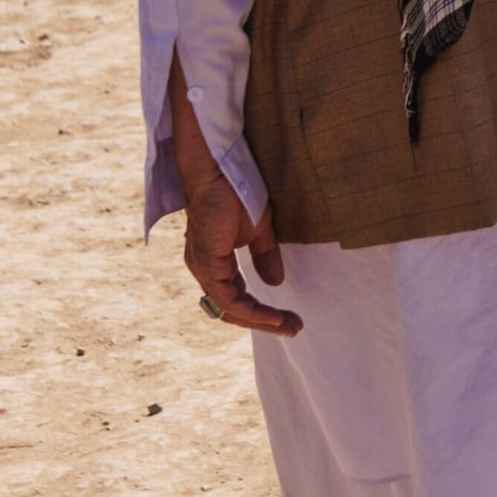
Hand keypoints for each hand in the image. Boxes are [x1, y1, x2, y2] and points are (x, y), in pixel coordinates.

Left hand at [176, 136, 298, 335]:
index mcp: (214, 262)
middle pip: (232, 310)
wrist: (220, 168)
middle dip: (264, 323)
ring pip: (229, 309)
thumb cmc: (237, 191)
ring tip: (289, 325)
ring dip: (261, 321)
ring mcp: (202, 267)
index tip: (290, 318)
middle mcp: (204, 269)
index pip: (236, 298)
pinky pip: (228, 299)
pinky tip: (273, 314)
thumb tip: (274, 282)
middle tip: (293, 328)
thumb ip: (264, 256)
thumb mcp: (259, 230)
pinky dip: (251, 310)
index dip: (262, 312)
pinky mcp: (207, 262)